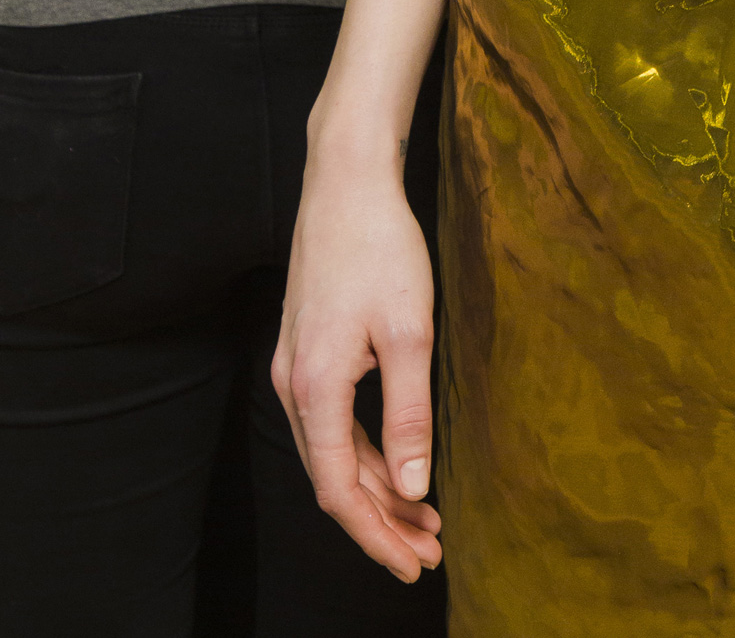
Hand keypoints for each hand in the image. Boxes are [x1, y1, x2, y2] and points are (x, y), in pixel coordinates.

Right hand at [273, 152, 442, 580]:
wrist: (345, 182)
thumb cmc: (381, 248)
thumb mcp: (410, 332)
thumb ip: (409, 414)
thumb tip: (415, 489)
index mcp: (316, 389)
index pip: (340, 491)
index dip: (376, 535)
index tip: (414, 564)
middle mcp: (293, 387)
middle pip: (334, 479)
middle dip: (381, 522)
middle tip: (430, 551)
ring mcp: (295, 369)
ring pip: (333, 452)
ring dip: (377, 489)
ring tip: (424, 519)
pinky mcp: (306, 352)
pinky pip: (332, 423)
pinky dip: (367, 451)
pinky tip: (400, 463)